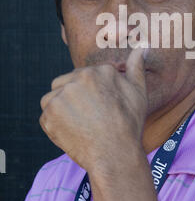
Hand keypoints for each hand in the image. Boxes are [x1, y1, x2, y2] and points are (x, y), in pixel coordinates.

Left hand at [39, 47, 147, 172]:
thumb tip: (141, 46)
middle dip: (74, 99)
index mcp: (98, 71)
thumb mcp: (138, 92)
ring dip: (62, 109)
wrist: (115, 155)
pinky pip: (46, 115)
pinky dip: (55, 124)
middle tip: (89, 118)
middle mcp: (77, 78)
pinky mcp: (49, 114)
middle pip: (66, 83)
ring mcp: (61, 96)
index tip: (99, 109)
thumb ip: (136, 66)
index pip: (84, 77)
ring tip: (80, 124)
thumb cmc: (129, 124)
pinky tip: (72, 132)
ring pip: (54, 98)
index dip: (91, 95)